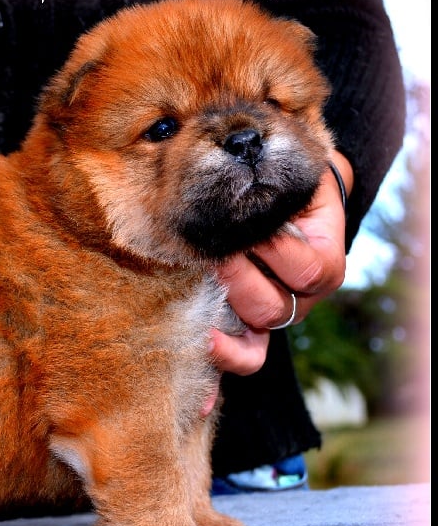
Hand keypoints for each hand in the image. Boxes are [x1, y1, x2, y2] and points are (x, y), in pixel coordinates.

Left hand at [210, 150, 353, 375]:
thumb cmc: (281, 183)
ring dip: (223, 304)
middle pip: (275, 308)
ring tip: (201, 273)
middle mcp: (302, 296)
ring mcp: (275, 314)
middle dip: (237, 276)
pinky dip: (224, 359)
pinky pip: (244, 356)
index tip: (246, 226)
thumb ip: (274, 177)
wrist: (273, 201)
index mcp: (324, 259)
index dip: (273, 250)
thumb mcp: (290, 174)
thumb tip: (238, 165)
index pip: (308, 269)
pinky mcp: (249, 327)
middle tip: (211, 250)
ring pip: (256, 332)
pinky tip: (203, 354)